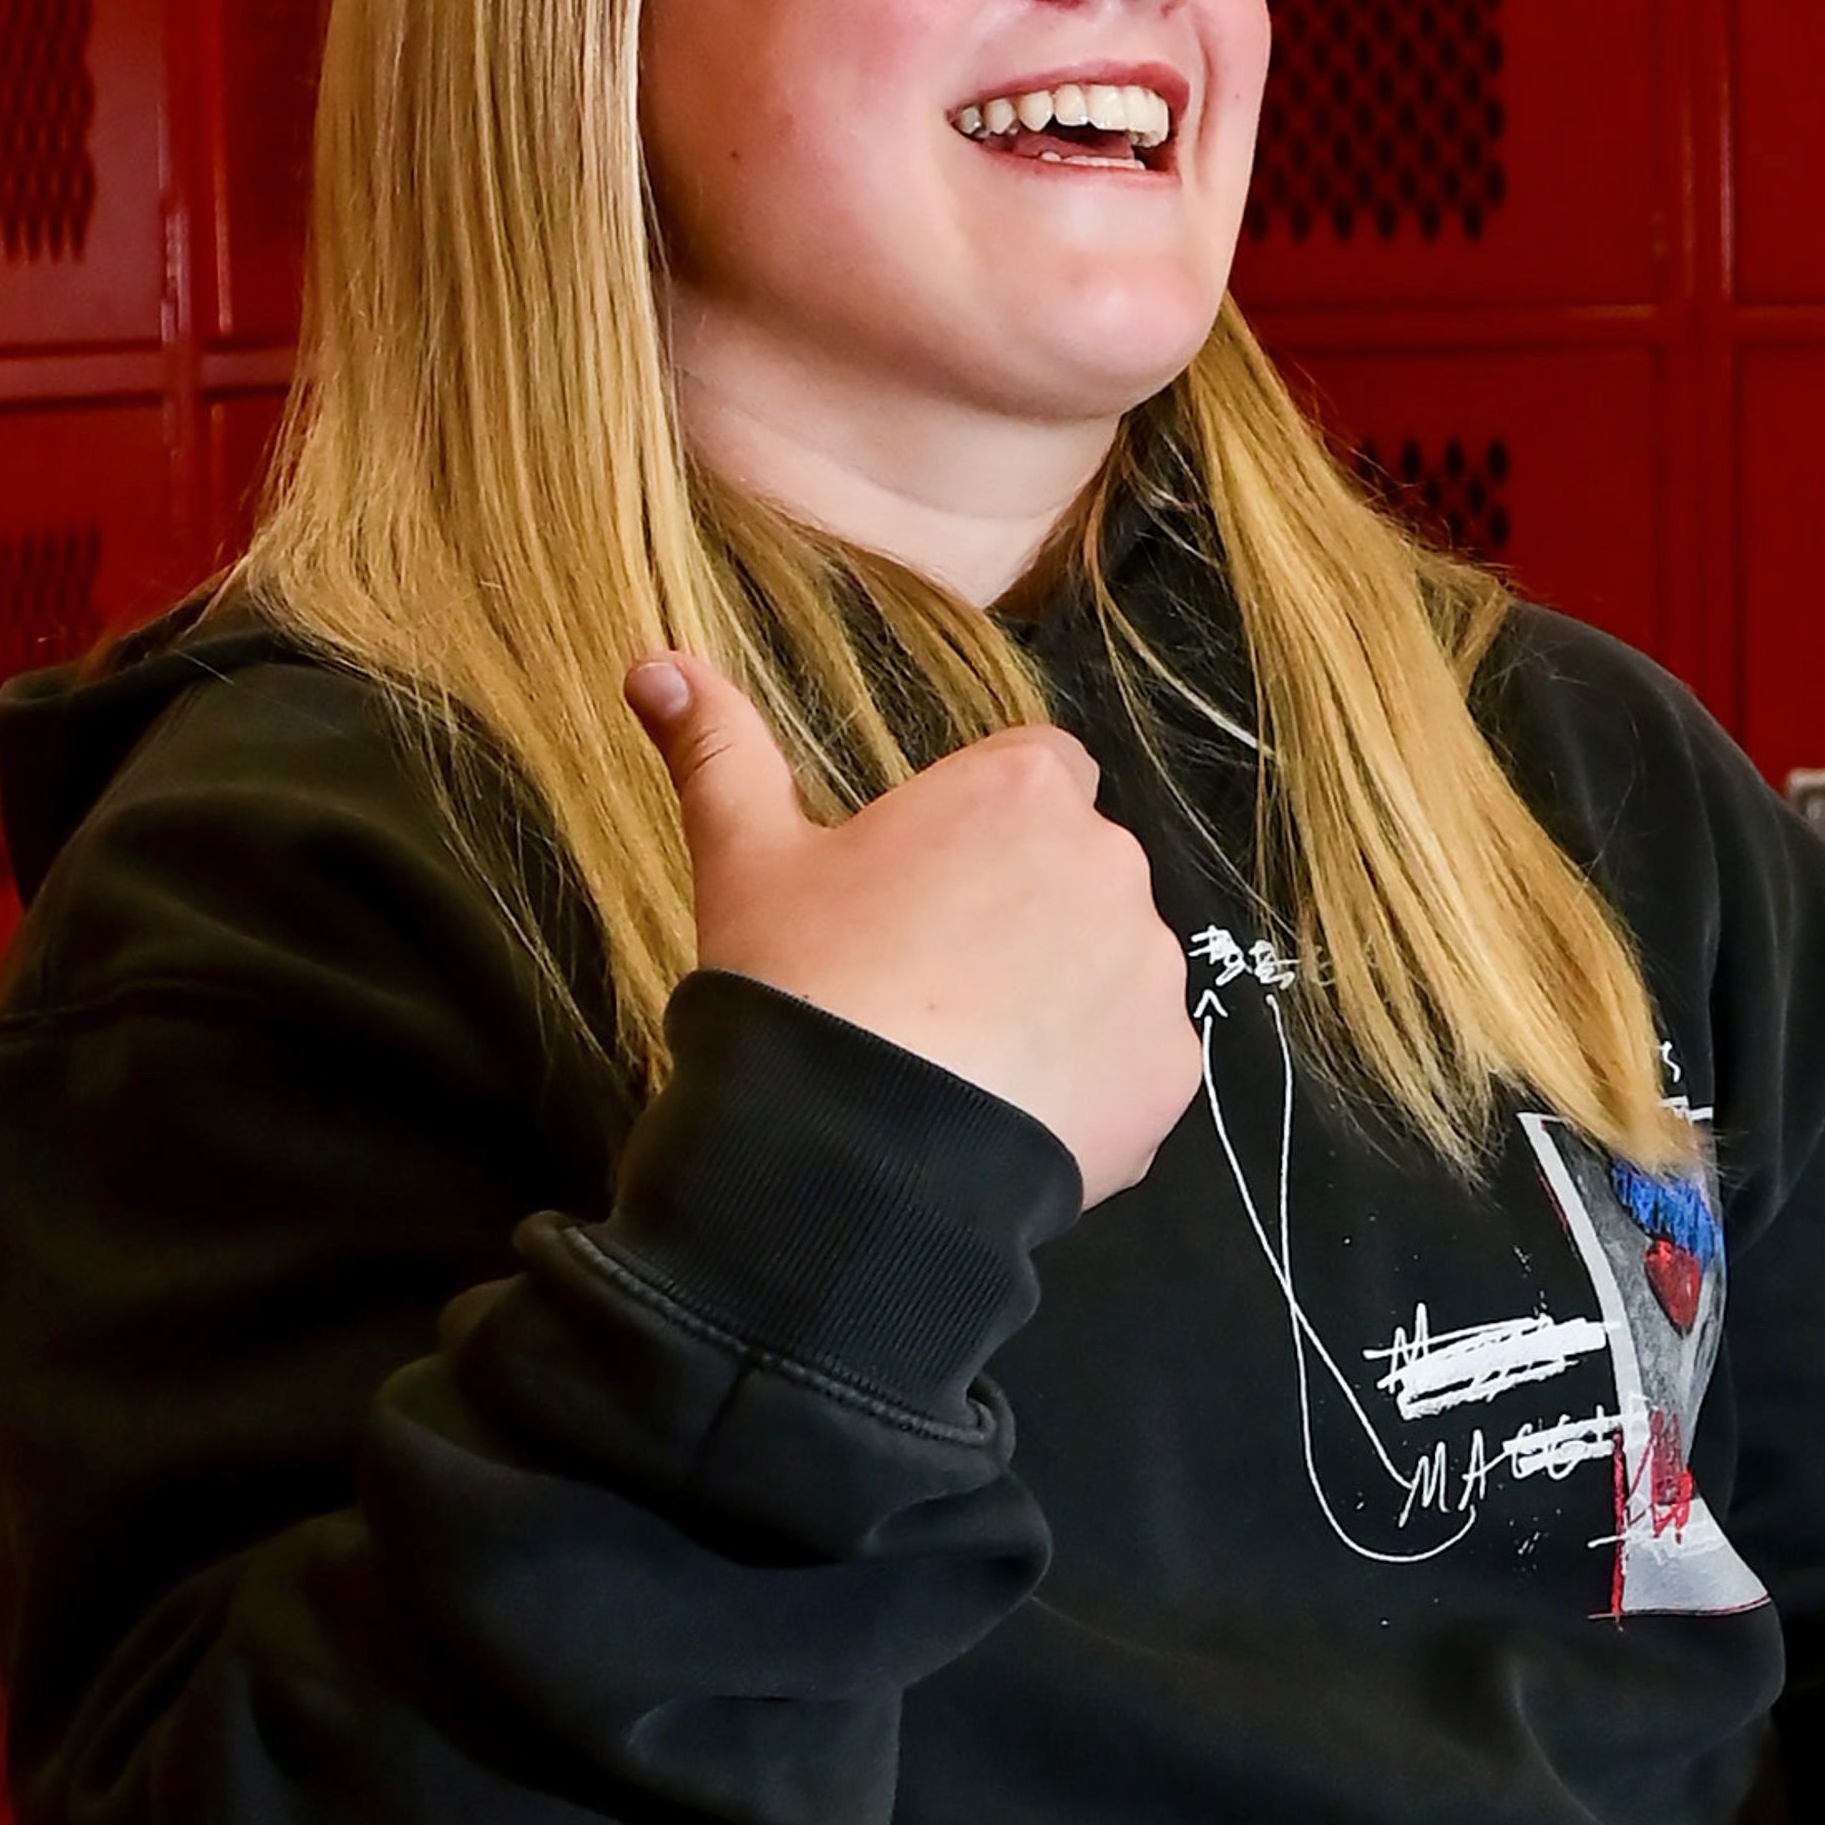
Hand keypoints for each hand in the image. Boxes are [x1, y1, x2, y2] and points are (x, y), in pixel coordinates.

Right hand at [624, 652, 1201, 1205]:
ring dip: (1061, 990)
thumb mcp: (744, 859)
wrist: (854, 1160)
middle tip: (932, 975)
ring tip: (966, 1051)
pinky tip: (1005, 1106)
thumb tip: (655, 665)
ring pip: (1111, 961)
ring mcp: (1151, 970)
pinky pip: (1134, 1055)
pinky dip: (1089, 1076)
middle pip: (1076, 867)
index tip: (925, 881)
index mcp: (1022, 791)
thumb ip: (717, 751)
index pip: (1034, 769)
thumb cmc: (802, 985)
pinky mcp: (1169, 1068)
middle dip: (1023, 906)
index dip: (981, 821)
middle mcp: (1112, 863)